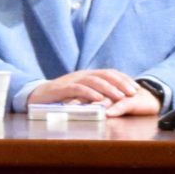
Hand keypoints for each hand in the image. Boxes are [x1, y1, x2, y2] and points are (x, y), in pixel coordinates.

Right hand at [31, 69, 156, 115]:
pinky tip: (99, 99)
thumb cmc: (62, 96)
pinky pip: (78, 89)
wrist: (38, 95)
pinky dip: (90, 93)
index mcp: (88, 75)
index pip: (110, 73)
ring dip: (109, 88)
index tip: (137, 88)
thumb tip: (114, 98)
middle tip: (133, 92)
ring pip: (94, 81)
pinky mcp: (63, 88)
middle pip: (105, 75)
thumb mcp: (81, 93)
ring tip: (121, 97)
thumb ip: (95, 92)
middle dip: (121, 83)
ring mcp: (73, 80)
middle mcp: (82, 74)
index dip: (124, 79)